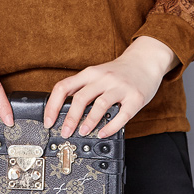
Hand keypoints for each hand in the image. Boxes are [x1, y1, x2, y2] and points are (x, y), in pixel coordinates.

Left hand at [43, 37, 179, 138]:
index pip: (64, 87)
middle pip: (80, 98)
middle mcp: (104, 78)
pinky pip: (122, 115)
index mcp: (90, 73)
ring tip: (83, 132)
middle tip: (65, 132)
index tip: (48, 121)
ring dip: (89, 122)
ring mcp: (120, 87)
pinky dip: (110, 126)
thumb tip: (63, 108)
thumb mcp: (98, 74)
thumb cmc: (119, 71)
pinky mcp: (135, 98)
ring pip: (100, 105)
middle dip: (70, 118)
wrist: (145, 60)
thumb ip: (83, 88)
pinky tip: (103, 133)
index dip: (52, 105)